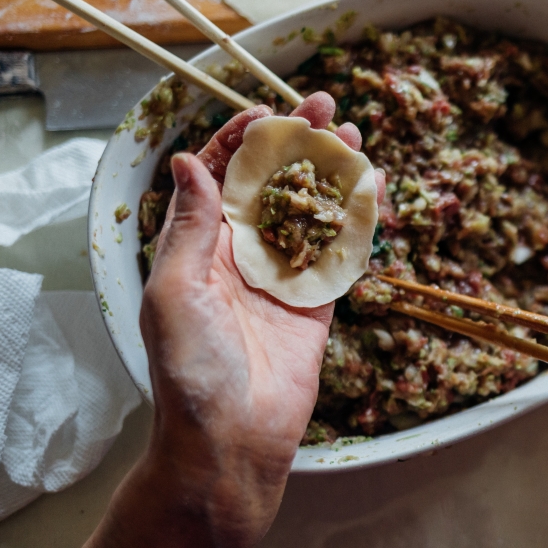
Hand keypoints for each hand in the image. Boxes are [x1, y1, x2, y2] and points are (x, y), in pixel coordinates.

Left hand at [140, 92, 380, 545]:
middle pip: (274, 185)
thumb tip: (191, 161)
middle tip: (327, 108)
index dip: (243, 139)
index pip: (222, 177)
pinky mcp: (317, 303)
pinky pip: (340, 253)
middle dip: (298, 144)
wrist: (232, 439)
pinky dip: (357, 221)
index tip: (269, 112)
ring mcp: (282, 277)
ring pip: (312, 211)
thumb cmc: (190, 369)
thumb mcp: (175, 289)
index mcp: (199, 246)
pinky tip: (373, 191)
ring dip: (332, 174)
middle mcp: (241, 255)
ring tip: (355, 138)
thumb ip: (191, 226)